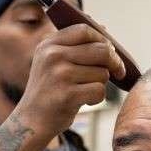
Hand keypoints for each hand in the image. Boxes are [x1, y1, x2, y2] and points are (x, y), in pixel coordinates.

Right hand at [15, 24, 126, 138]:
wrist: (31, 121)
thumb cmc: (49, 91)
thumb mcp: (52, 62)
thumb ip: (74, 45)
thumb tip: (104, 29)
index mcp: (49, 44)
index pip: (85, 30)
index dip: (103, 39)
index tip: (111, 51)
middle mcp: (53, 56)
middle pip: (101, 50)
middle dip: (114, 62)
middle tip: (118, 72)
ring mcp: (59, 75)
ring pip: (102, 73)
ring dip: (101, 84)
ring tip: (85, 90)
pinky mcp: (67, 95)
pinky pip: (99, 91)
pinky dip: (97, 98)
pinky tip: (85, 101)